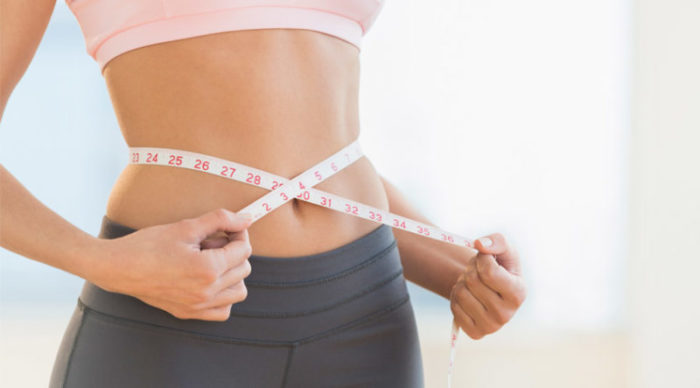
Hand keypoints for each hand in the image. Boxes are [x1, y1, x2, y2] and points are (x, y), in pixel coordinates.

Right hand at [94, 208, 253, 321]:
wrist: (118, 267)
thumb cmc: (149, 245)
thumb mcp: (186, 227)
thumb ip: (221, 220)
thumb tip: (246, 219)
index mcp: (208, 269)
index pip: (244, 250)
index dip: (238, 234)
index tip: (227, 227)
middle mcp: (206, 292)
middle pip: (244, 269)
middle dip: (234, 251)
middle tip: (211, 241)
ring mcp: (198, 306)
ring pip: (238, 292)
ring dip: (233, 274)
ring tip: (210, 261)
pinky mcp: (189, 313)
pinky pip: (223, 310)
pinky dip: (223, 296)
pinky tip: (208, 280)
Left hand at [449, 233, 525, 338]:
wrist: (490, 289)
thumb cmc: (500, 267)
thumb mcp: (504, 250)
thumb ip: (496, 241)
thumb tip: (480, 244)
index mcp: (518, 293)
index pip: (489, 272)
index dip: (481, 259)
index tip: (484, 257)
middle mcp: (507, 314)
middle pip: (473, 281)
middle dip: (471, 269)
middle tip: (477, 271)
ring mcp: (491, 326)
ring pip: (461, 293)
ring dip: (462, 282)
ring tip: (473, 284)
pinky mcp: (475, 333)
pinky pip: (454, 307)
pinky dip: (456, 297)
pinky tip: (469, 297)